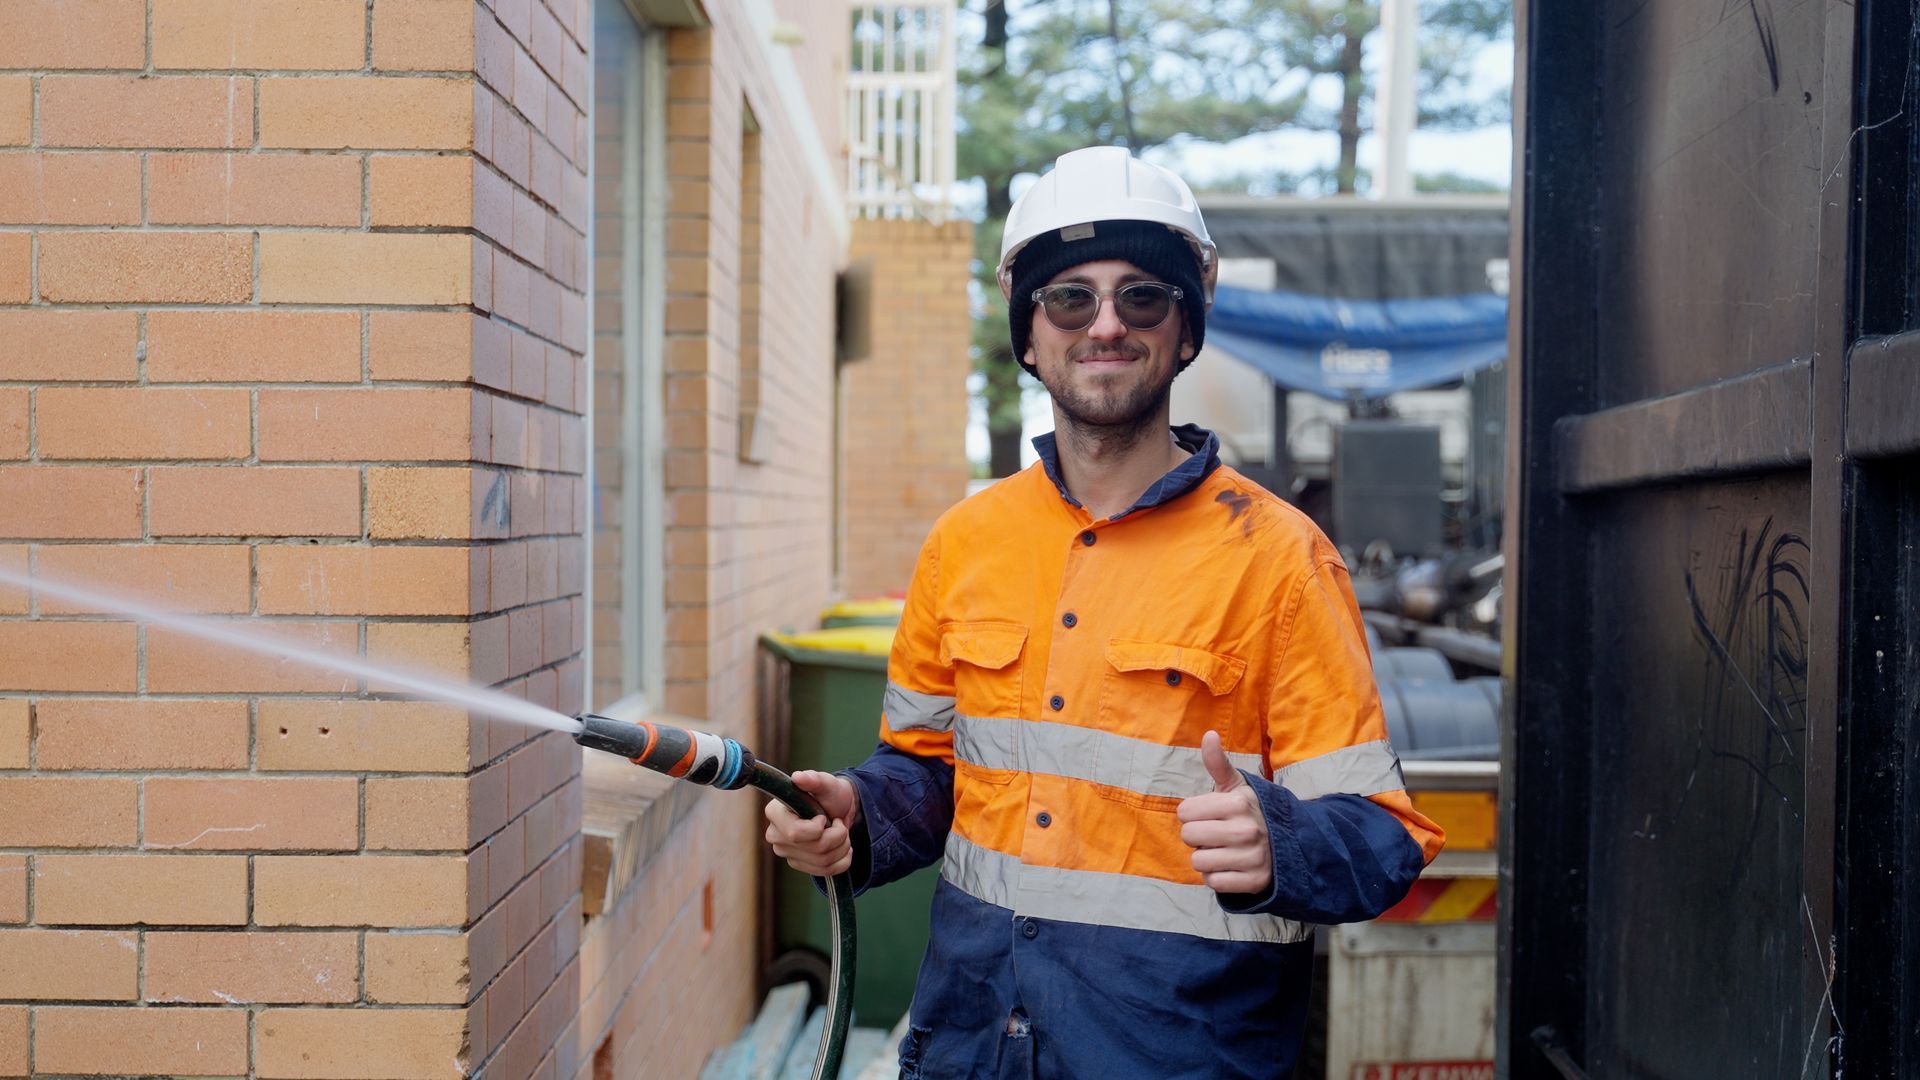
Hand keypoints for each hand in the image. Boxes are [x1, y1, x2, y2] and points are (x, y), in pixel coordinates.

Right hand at [763, 770, 860, 876]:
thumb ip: (814, 779)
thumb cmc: (829, 794)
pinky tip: (844, 849)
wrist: (838, 810)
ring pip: (822, 861)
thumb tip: (798, 777)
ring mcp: (785, 851)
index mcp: (775, 812)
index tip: (824, 817)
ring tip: (842, 834)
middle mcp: (775, 834)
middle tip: (840, 824)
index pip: (795, 834)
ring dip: (842, 848)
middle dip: (837, 837)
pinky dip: (842, 861)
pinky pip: (824, 871)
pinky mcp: (798, 863)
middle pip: (814, 849)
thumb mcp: (826, 784)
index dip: (817, 829)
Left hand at [1176, 731, 1271, 895]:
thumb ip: (1218, 763)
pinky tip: (1230, 867)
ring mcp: (1252, 857)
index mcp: (1238, 802)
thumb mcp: (1237, 785)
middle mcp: (1246, 829)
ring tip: (1224, 850)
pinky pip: (1213, 883)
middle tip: (1215, 834)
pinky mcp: (1254, 881)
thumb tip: (1208, 734)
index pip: (1184, 812)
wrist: (1290, 843)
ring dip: (1206, 858)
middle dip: (1196, 836)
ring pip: (1198, 861)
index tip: (1209, 815)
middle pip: (1188, 836)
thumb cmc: (1251, 811)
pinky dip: (1217, 877)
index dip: (1192, 814)